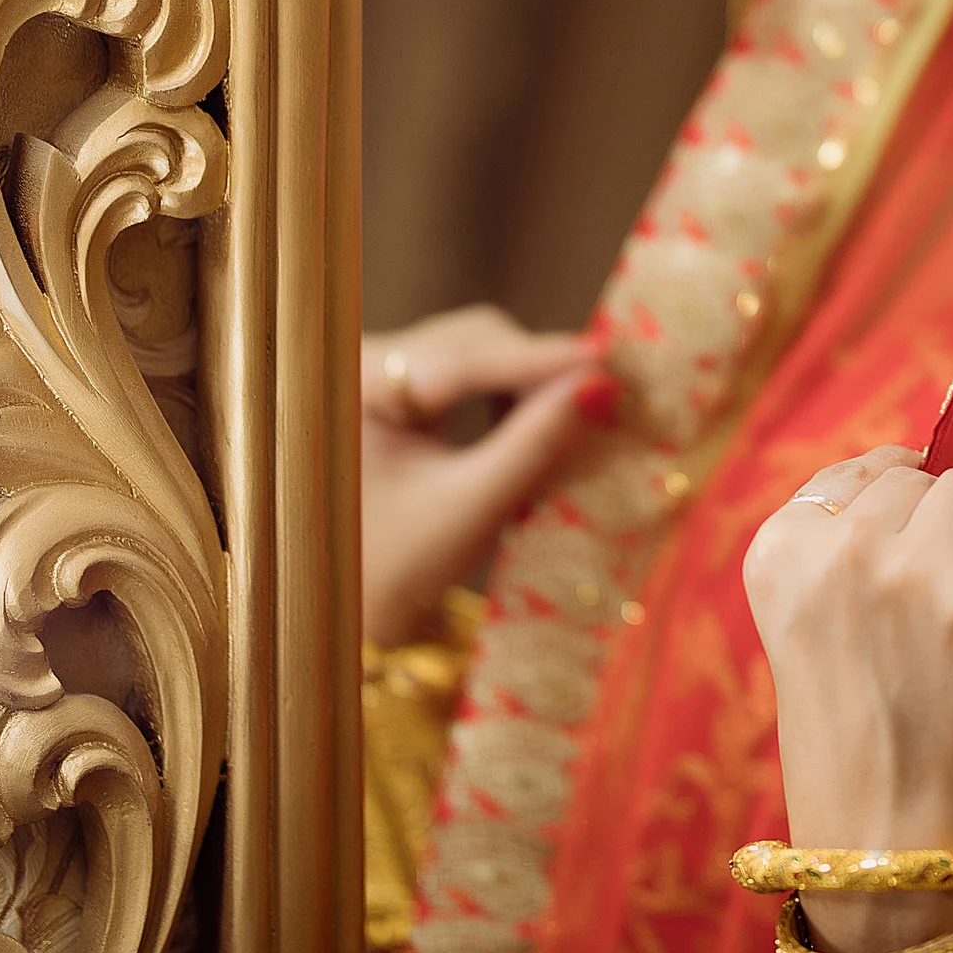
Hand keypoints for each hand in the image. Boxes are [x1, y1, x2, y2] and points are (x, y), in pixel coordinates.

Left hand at [361, 305, 611, 646]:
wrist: (343, 611)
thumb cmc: (395, 569)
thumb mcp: (471, 507)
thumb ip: (537, 443)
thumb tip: (604, 386)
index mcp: (355, 389)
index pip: (465, 359)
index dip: (543, 359)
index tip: (608, 363)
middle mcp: (358, 365)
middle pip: (473, 341)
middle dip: (536, 371)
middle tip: (602, 399)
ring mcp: (374, 374)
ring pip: (475, 352)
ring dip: (524, 384)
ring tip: (565, 426)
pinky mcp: (394, 391)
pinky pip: (465, 373)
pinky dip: (503, 395)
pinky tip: (526, 429)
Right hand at [744, 446, 952, 952]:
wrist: (882, 837)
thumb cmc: (845, 733)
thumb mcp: (804, 622)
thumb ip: (839, 543)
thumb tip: (920, 466)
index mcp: (777, 551)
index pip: (854, 470)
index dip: (890, 502)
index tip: (897, 545)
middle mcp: (839, 549)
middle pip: (919, 478)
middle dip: (934, 524)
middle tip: (927, 601)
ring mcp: (914, 572)